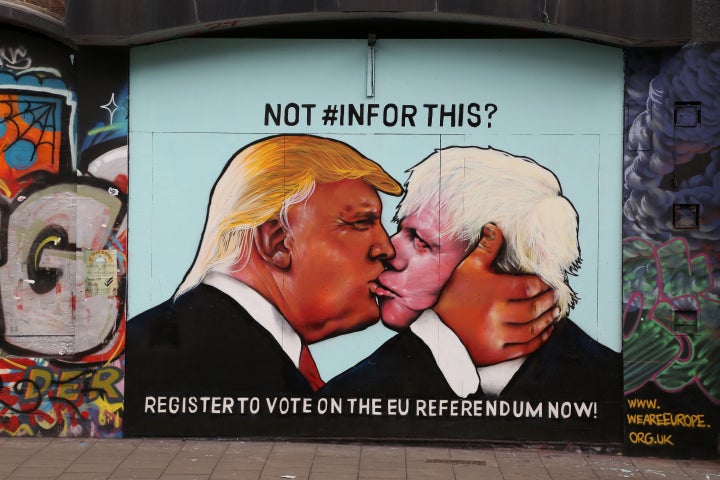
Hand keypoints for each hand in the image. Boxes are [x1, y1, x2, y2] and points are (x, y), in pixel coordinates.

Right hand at [434, 224, 558, 365]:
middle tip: (554, 297)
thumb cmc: (454, 295)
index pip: (528, 287)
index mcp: (492, 291)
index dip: (542, 285)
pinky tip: (544, 331)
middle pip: (533, 308)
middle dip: (548, 302)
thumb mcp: (468, 268)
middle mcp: (496, 315)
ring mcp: (496, 336)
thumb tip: (495, 226)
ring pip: (532, 329)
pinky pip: (525, 348)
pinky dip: (539, 340)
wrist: (437, 329)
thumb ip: (486, 248)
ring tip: (553, 313)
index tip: (547, 283)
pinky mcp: (496, 353)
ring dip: (547, 321)